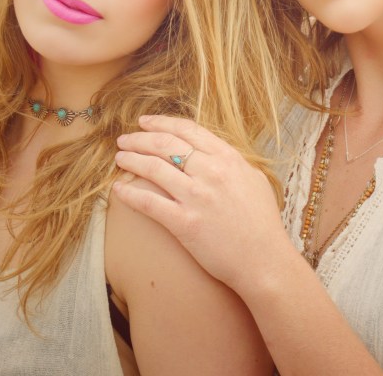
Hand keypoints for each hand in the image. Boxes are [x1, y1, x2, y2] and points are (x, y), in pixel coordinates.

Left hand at [114, 115, 292, 294]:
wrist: (265, 260)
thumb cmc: (263, 224)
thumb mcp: (254, 180)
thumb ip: (232, 162)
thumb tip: (214, 152)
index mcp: (228, 158)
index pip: (188, 130)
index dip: (161, 123)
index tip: (145, 122)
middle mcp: (210, 172)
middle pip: (165, 144)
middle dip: (139, 139)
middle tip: (124, 140)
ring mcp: (196, 197)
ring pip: (153, 168)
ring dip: (131, 160)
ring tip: (119, 159)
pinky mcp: (184, 223)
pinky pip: (148, 203)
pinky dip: (129, 194)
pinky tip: (117, 191)